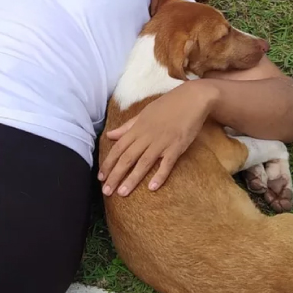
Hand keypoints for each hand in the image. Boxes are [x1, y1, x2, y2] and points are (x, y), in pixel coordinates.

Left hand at [99, 80, 217, 196]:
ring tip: (122, 193)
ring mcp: (162, 142)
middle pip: (127, 158)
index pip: (118, 148)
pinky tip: (152, 188)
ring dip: (132, 179)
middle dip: (115, 176)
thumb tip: (110, 135)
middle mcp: (147, 136)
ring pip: (143, 163)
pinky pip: (167, 163)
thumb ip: (127, 126)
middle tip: (106, 191)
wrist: (192, 98)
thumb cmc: (168, 105)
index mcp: (138, 128)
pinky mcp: (177, 147)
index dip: (108, 163)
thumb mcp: (144, 113)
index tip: (100, 177)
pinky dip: (159, 175)